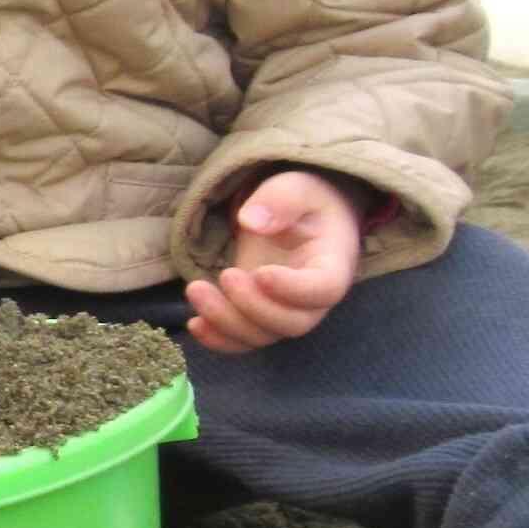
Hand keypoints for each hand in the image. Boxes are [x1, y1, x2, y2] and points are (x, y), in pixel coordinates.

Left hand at [186, 168, 364, 354]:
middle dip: (252, 307)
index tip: (260, 272)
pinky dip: (219, 339)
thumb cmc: (305, 201)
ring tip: (195, 290)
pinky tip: (195, 324)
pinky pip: (244, 340)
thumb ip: (279, 200)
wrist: (301, 217)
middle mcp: (314, 298)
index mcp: (333, 264)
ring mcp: (286, 311)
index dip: (293, 289)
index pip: (323, 290)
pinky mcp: (260, 315)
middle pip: (291, 323)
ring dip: (225, 322)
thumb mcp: (297, 187)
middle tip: (226, 275)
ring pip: (263, 335)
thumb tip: (251, 221)